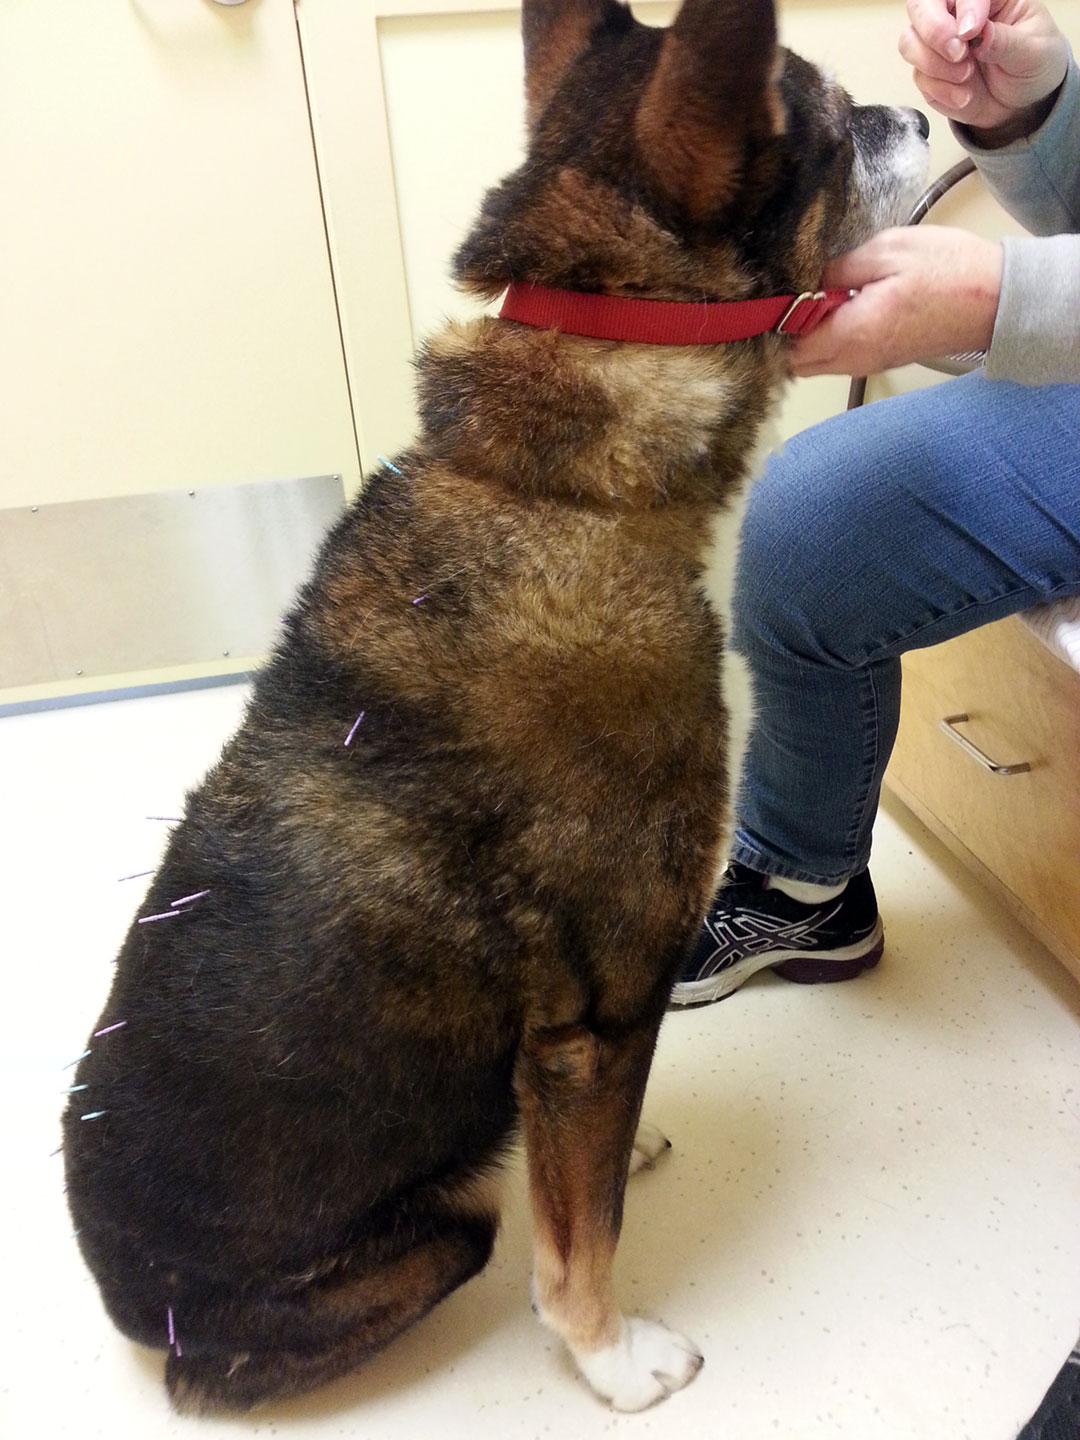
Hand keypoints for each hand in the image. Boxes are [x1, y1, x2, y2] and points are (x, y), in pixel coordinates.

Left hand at [789, 225, 1002, 376]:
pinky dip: (827, 338)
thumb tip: (805, 282)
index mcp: (852, 334)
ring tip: (816, 295)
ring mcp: (868, 363)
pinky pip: (838, 357)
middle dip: (785, 333)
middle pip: (796, 362)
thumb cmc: (948, 271)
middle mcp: (855, 359)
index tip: (773, 294)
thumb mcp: (888, 252)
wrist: (996, 300)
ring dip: (807, 336)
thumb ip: (838, 270)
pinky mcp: (880, 359)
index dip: (774, 323)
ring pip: (816, 362)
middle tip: (792, 293)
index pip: (789, 347)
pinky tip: (836, 306)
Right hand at [900, 0, 1068, 135]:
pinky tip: (965, 96)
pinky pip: (919, 77)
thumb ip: (1007, 41)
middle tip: (958, 54)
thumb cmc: (1033, 65)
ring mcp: (938, 43)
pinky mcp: (929, 72)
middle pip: (920, 6)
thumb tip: (980, 34)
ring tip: (966, 76)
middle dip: (933, 30)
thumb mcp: (1034, 51)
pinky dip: (941, 90)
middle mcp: (956, 13)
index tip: (973, 32)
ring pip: (909, 41)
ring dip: (934, 64)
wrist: (1023, 103)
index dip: (965, 7)